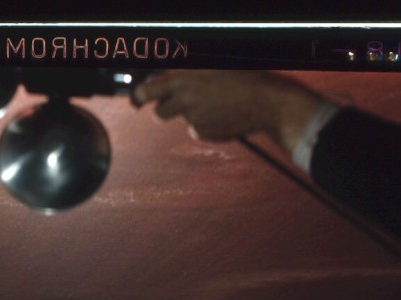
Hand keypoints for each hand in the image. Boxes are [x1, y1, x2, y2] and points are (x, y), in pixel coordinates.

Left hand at [133, 70, 321, 153]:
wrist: (264, 100)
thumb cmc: (240, 77)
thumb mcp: (211, 65)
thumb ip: (187, 73)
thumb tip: (166, 79)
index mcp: (183, 78)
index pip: (148, 91)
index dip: (139, 96)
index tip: (136, 100)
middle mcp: (184, 99)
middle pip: (158, 114)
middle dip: (161, 111)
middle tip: (169, 107)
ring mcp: (193, 119)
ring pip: (183, 120)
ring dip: (191, 114)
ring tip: (214, 103)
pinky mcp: (203, 133)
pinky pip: (198, 130)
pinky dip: (207, 124)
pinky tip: (223, 114)